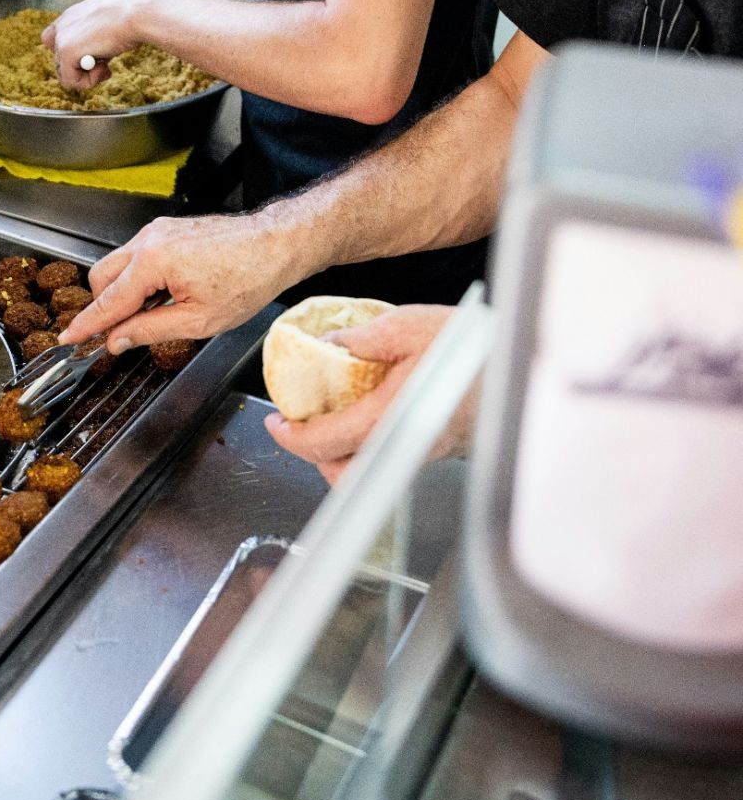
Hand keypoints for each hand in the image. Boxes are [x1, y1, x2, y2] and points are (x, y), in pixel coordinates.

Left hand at [42, 0, 160, 90]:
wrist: (137, 12)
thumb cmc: (131, 16)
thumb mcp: (108, 25)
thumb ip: (93, 38)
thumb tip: (96, 54)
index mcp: (72, 15)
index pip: (53, 39)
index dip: (70, 54)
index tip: (93, 54)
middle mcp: (63, 25)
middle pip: (60, 61)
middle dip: (82, 67)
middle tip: (105, 61)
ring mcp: (62, 39)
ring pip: (65, 73)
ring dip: (87, 75)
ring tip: (106, 63)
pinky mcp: (67, 52)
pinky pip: (71, 81)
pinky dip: (89, 81)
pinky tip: (105, 67)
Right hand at [60, 210, 291, 350]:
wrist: (275, 244)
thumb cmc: (248, 278)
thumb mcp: (198, 320)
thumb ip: (150, 331)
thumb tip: (118, 340)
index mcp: (153, 262)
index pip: (108, 301)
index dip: (86, 324)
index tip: (68, 337)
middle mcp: (149, 240)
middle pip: (102, 278)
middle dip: (104, 306)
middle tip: (119, 332)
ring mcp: (157, 231)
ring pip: (118, 264)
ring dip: (123, 292)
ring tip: (154, 313)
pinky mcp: (167, 230)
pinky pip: (136, 256)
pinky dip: (138, 278)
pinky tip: (163, 295)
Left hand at [263, 306, 472, 481]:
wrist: (523, 368)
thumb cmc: (475, 347)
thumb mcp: (411, 325)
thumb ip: (364, 338)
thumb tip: (328, 346)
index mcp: (391, 418)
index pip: (327, 442)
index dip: (293, 437)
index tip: (276, 423)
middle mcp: (405, 446)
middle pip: (343, 474)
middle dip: (315, 454)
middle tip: (298, 424)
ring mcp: (422, 454)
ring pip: (367, 472)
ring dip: (341, 453)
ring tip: (330, 418)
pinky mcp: (435, 452)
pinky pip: (390, 460)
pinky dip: (367, 446)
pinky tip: (366, 415)